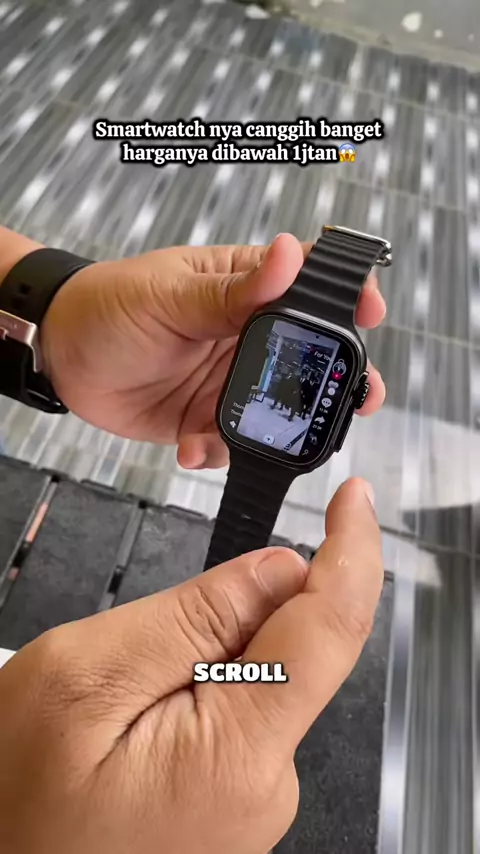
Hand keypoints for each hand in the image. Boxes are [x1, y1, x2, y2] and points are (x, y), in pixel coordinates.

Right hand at [0, 478, 381, 853]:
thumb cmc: (15, 792)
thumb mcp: (87, 673)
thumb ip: (193, 617)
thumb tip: (282, 570)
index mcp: (236, 755)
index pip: (331, 630)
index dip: (351, 551)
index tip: (353, 500)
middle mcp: (265, 787)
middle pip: (293, 650)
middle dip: (238, 610)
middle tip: (147, 637)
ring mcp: (254, 798)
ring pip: (263, 675)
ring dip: (209, 650)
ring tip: (128, 692)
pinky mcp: (237, 794)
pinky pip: (243, 709)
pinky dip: (205, 681)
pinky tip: (143, 710)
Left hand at [40, 234, 385, 467]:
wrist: (63, 360)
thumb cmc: (109, 305)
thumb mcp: (170, 294)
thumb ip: (232, 289)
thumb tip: (290, 254)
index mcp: (245, 291)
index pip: (309, 287)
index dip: (348, 298)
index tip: (371, 314)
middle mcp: (247, 338)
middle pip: (311, 361)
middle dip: (335, 384)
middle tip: (358, 400)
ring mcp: (231, 382)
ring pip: (279, 412)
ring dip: (276, 432)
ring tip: (248, 438)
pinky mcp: (208, 420)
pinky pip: (235, 444)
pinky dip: (219, 452)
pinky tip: (191, 445)